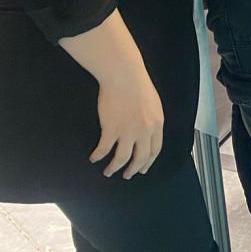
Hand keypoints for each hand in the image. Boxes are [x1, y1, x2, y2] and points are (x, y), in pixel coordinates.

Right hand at [57, 10, 163, 177]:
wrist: (125, 76)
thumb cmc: (138, 85)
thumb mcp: (153, 104)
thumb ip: (152, 120)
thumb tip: (148, 132)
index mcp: (156, 124)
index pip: (155, 150)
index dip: (148, 162)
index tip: (142, 169)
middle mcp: (145, 131)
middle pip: (141, 158)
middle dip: (134, 169)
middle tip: (127, 176)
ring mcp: (128, 131)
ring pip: (122, 158)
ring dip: (114, 168)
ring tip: (108, 172)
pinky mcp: (111, 129)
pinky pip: (104, 149)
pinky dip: (98, 156)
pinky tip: (94, 158)